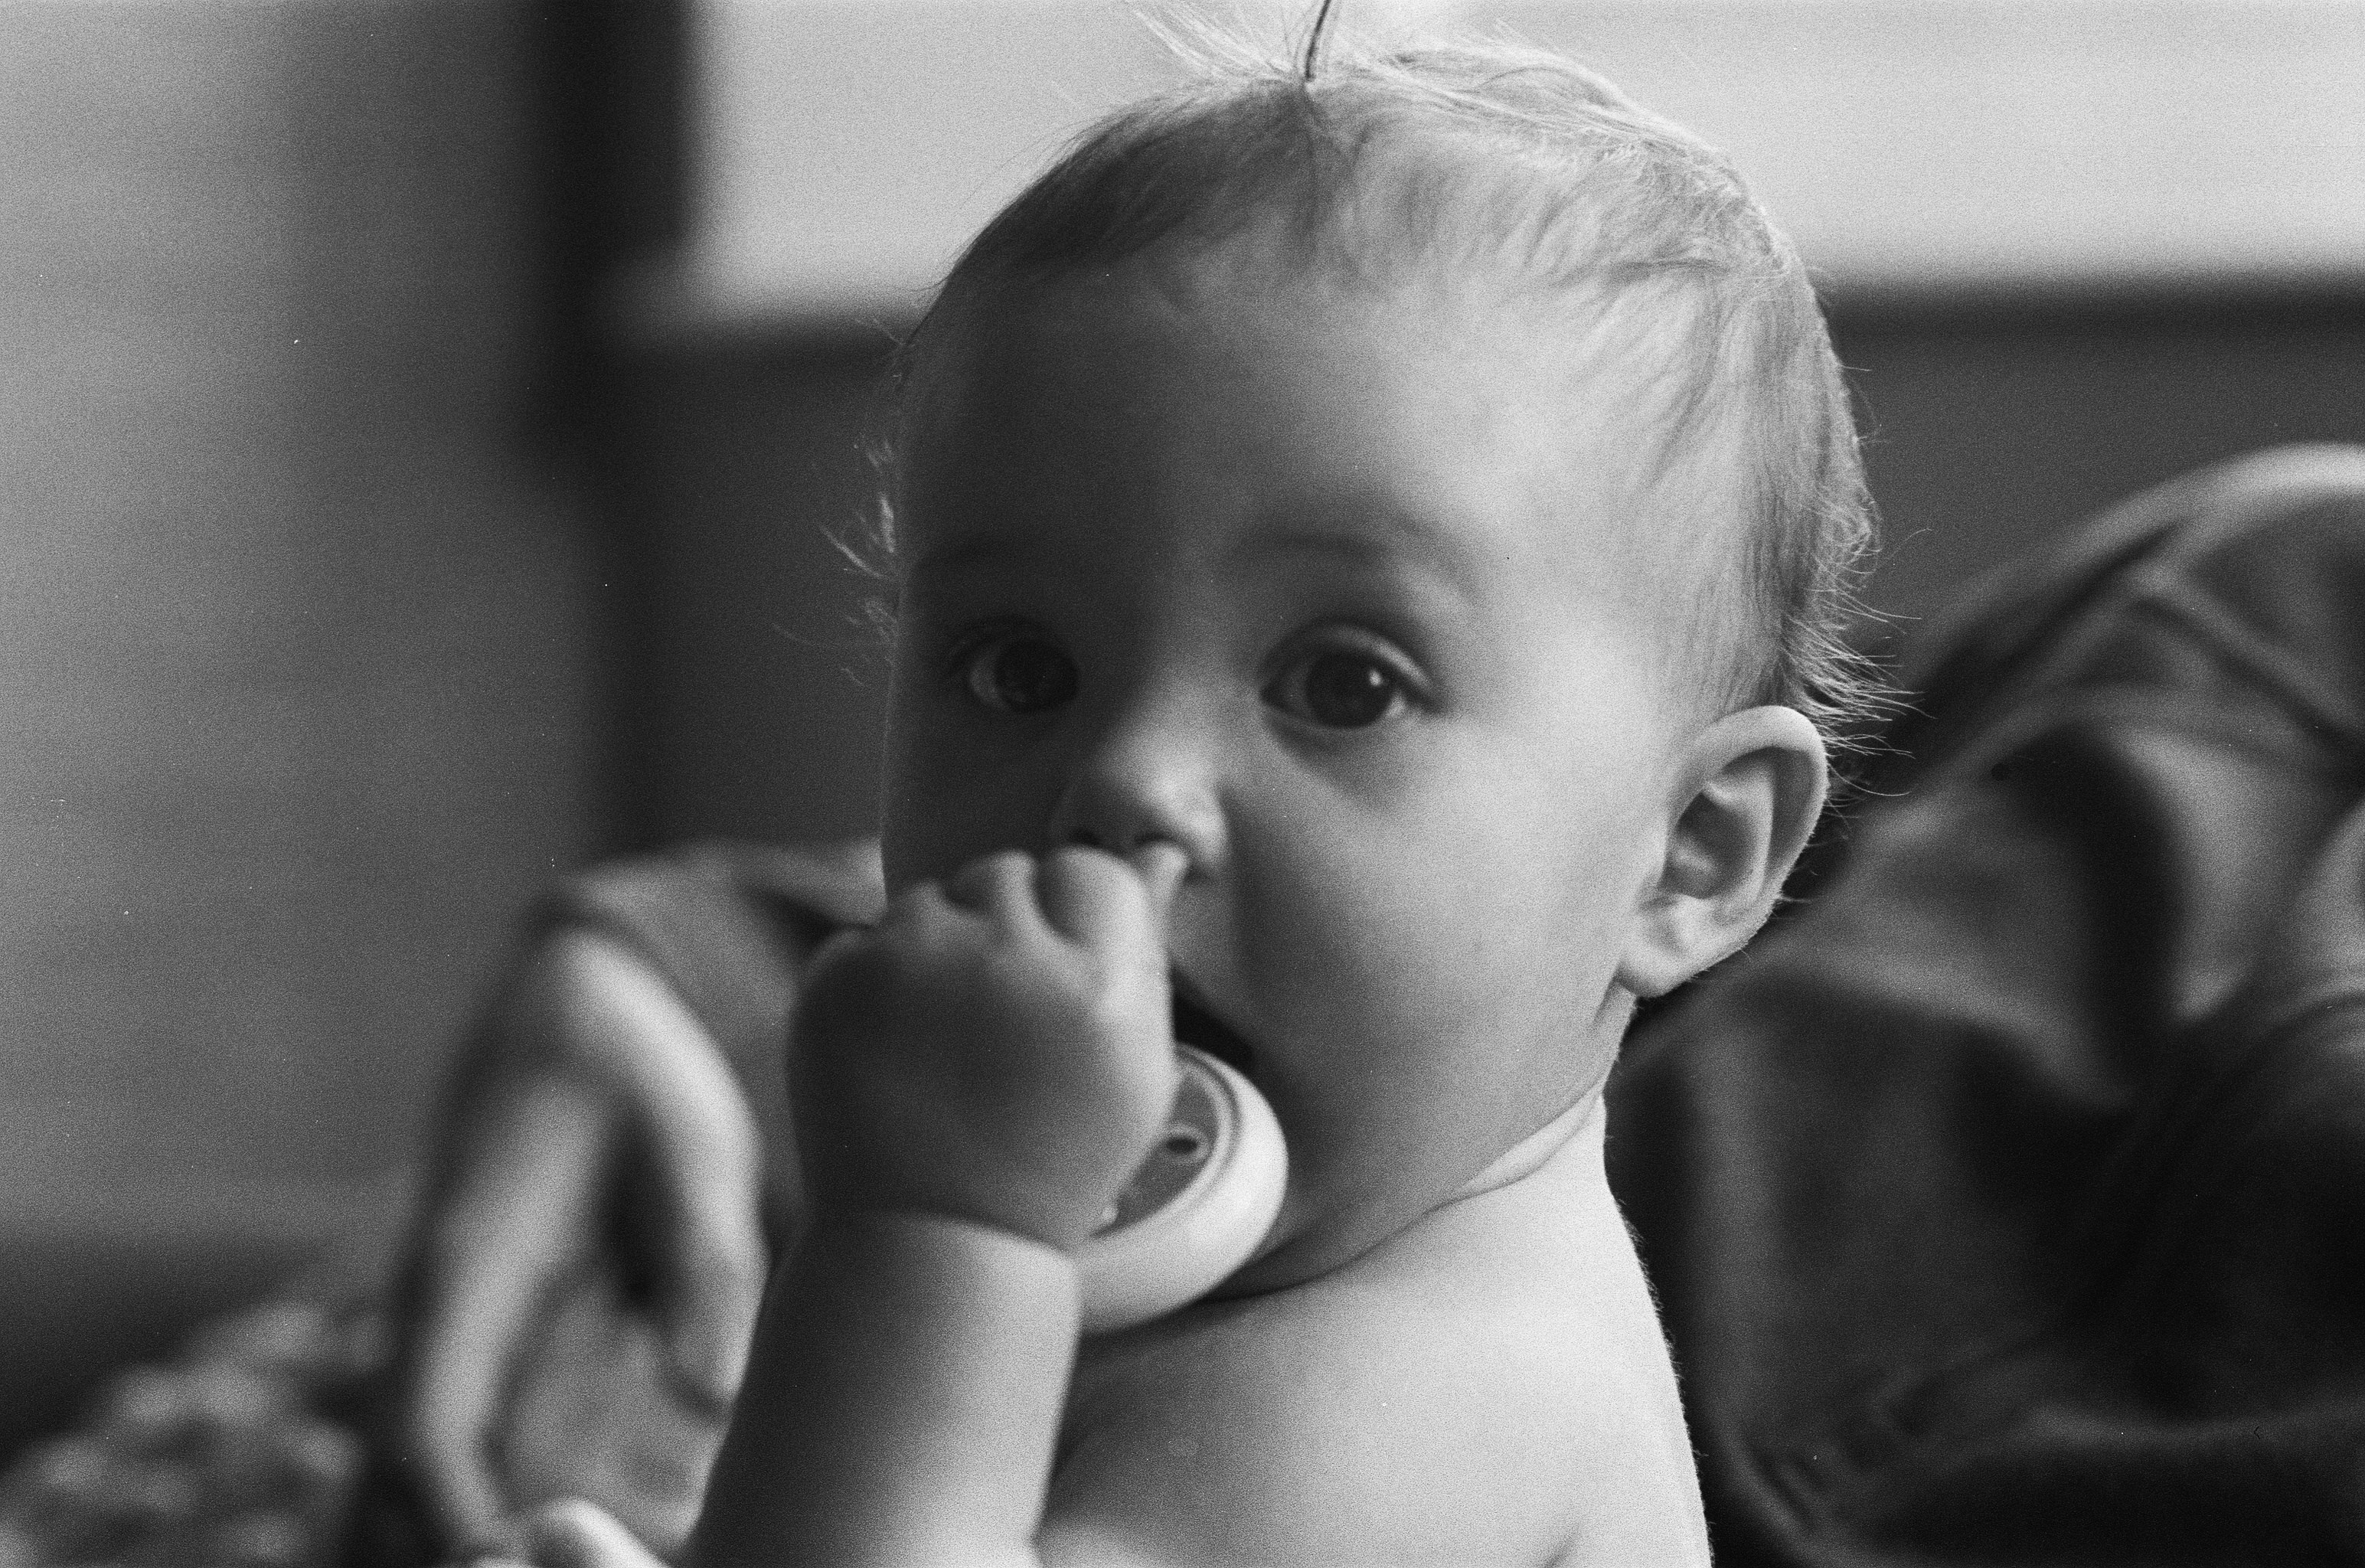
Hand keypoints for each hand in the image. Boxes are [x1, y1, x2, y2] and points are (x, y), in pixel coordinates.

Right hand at [392, 930, 765, 1555]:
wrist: (577, 1002)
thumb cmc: (632, 1074)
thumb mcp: (686, 1152)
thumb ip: (701, 1266)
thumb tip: (712, 1395)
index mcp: (464, 1271)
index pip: (423, 1429)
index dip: (459, 1515)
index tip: (519, 1562)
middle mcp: (432, 1316)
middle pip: (392, 1478)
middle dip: (453, 1545)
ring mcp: (445, 1332)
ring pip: (408, 1470)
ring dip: (459, 1525)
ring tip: (561, 1557)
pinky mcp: (476, 1338)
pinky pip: (444, 1444)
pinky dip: (471, 1498)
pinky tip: (545, 1540)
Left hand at [791, 845, 1184, 1250]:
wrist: (933, 1236)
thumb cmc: (1052, 1158)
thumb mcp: (1136, 1071)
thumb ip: (1147, 953)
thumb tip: (1160, 852)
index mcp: (1096, 985)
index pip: (1089, 871)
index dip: (1076, 915)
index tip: (1063, 971)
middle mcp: (1006, 960)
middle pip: (1006, 871)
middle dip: (1005, 924)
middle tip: (1000, 1016)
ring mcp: (912, 965)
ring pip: (928, 898)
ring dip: (937, 946)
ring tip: (945, 1040)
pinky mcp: (837, 983)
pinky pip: (862, 936)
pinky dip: (874, 980)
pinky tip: (897, 1049)